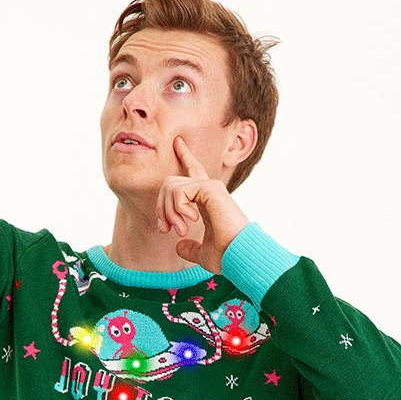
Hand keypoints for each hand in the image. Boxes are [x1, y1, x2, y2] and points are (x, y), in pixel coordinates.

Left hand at [158, 136, 248, 272]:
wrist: (239, 256)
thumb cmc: (226, 256)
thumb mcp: (202, 254)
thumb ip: (190, 248)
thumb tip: (179, 246)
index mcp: (208, 201)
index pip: (193, 173)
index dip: (185, 157)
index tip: (177, 143)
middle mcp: (209, 190)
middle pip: (170, 182)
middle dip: (161, 206)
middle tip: (165, 230)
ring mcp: (210, 187)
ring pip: (170, 186)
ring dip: (169, 212)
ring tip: (182, 231)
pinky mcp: (210, 188)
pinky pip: (179, 192)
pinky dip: (178, 209)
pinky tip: (192, 221)